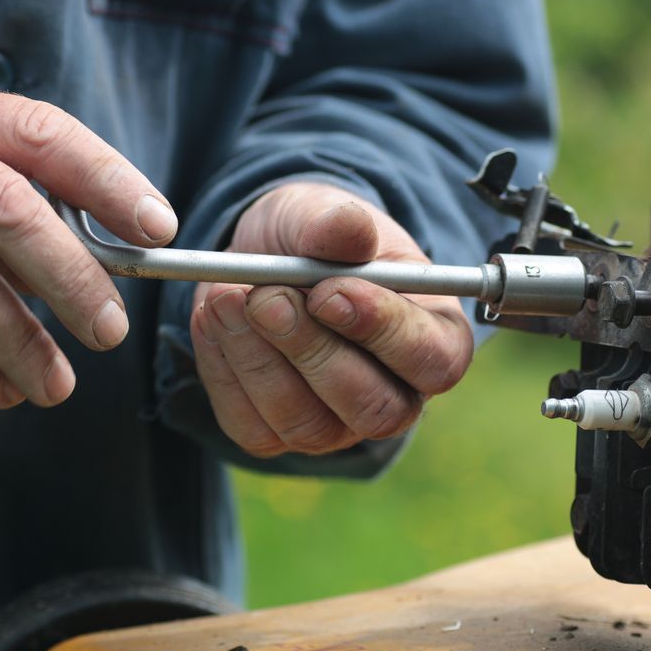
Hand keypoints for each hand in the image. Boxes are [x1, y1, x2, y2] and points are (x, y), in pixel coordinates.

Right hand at [0, 79, 176, 407]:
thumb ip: (16, 200)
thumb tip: (102, 261)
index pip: (39, 134)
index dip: (106, 180)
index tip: (159, 229)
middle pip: (4, 206)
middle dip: (70, 274)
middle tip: (111, 330)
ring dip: (18, 339)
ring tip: (59, 386)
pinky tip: (5, 387)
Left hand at [190, 183, 473, 456]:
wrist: (267, 255)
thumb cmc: (320, 239)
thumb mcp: (328, 214)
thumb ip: (340, 225)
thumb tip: (346, 228)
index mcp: (435, 340)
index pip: (433, 361)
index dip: (384, 331)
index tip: (328, 291)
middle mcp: (396, 396)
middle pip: (373, 407)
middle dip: (312, 350)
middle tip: (266, 296)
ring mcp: (338, 426)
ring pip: (306, 423)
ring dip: (258, 358)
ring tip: (226, 296)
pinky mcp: (278, 436)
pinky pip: (252, 426)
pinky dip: (224, 372)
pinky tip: (215, 321)